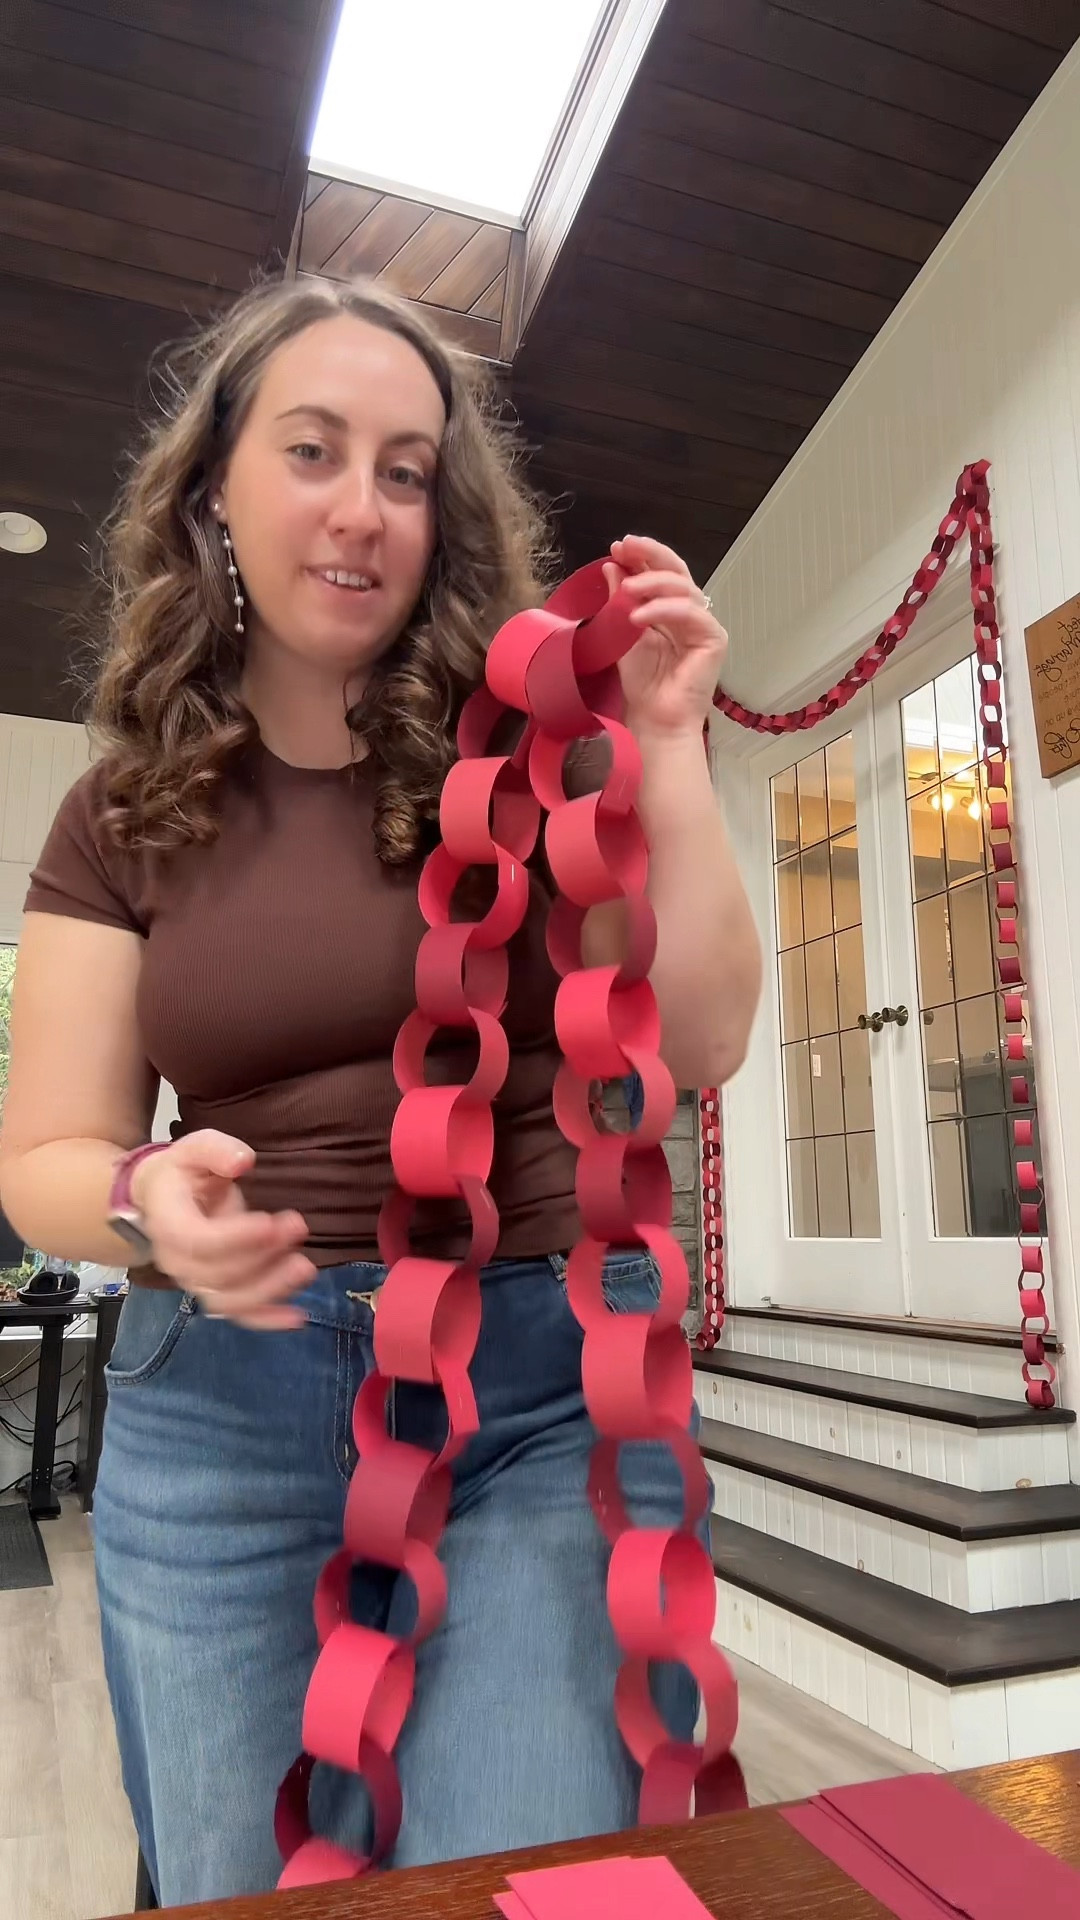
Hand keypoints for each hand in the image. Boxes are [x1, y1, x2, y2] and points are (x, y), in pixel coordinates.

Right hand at [131, 1130, 313, 1330]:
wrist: (159, 1201)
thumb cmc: (181, 1173)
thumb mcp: (193, 1148)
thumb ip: (216, 1150)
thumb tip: (243, 1160)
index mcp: (168, 1223)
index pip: (197, 1240)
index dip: (235, 1238)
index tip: (270, 1223)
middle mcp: (177, 1261)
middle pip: (218, 1274)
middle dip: (262, 1255)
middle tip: (298, 1226)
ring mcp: (195, 1281)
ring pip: (230, 1300)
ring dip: (270, 1288)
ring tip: (305, 1267)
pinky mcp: (215, 1292)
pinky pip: (238, 1314)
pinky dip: (266, 1319)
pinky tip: (296, 1317)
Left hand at [602, 535, 726, 739]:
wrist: (655, 721)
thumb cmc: (643, 684)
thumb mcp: (624, 634)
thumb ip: (620, 601)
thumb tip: (612, 566)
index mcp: (671, 610)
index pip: (661, 573)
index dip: (642, 555)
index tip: (618, 547)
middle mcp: (691, 613)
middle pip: (677, 571)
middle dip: (650, 554)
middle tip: (626, 547)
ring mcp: (705, 625)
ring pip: (683, 588)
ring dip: (651, 583)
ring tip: (626, 589)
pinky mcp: (714, 639)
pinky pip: (690, 614)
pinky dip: (662, 610)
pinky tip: (637, 616)